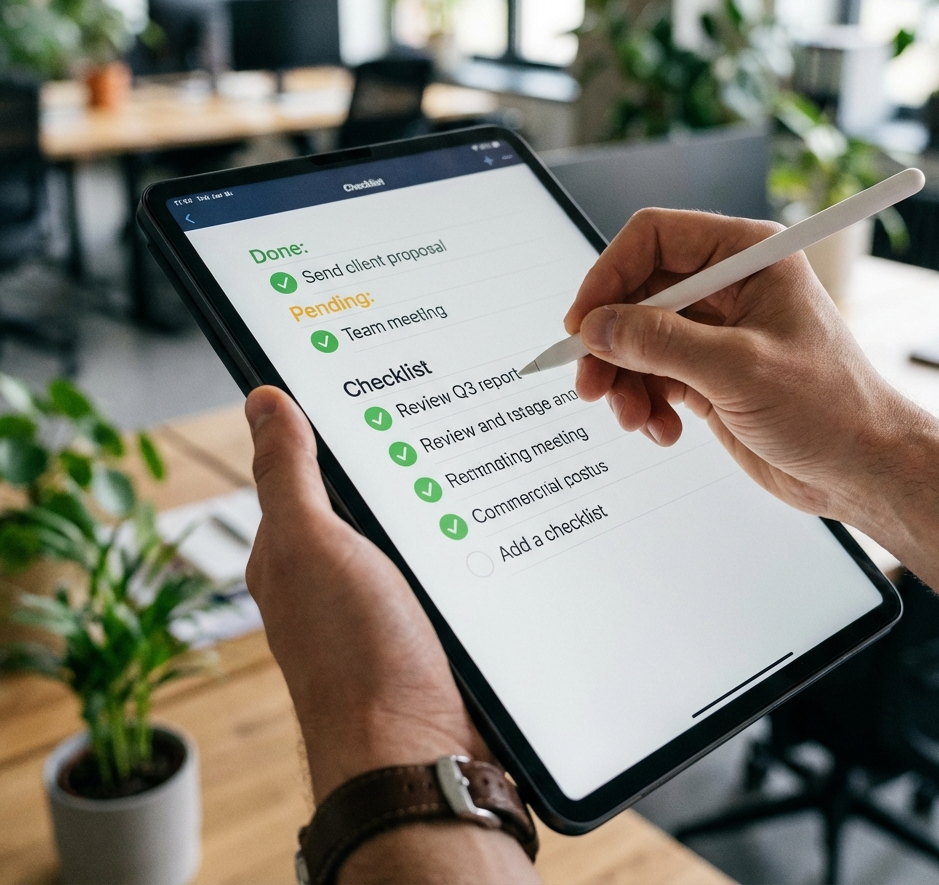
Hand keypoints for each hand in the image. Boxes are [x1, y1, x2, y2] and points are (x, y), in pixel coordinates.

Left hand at [243, 386, 488, 803]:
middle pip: (366, 492)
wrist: (417, 753)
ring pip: (413, 524)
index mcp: (293, 549)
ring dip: (440, 495)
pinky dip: (465, 535)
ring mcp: (383, 599)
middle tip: (444, 403)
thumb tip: (262, 400)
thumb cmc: (354, 657)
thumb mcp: (312, 544)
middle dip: (400, 453)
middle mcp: (334, 573)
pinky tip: (492, 517)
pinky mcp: (430, 621)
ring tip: (478, 447)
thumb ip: (288, 474)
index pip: (307, 464)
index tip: (373, 369)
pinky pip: (446, 560)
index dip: (335, 418)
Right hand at [563, 208, 913, 521]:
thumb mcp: (738, 370)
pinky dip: (645, 404)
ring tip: (633, 418)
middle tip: (590, 381)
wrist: (861, 469)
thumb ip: (660, 343)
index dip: (610, 274)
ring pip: (636, 340)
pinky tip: (663, 429)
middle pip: (636, 294)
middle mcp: (727, 288)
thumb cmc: (831, 408)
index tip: (583, 320)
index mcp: (747, 257)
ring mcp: (715, 332)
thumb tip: (597, 326)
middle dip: (610, 342)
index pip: (654, 238)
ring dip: (624, 381)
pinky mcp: (707, 373)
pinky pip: (652, 376)